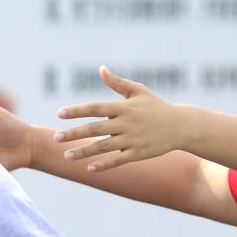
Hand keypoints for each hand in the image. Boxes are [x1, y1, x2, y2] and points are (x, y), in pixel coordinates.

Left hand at [54, 66, 190, 171]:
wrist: (181, 126)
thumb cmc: (156, 106)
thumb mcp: (138, 91)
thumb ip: (117, 82)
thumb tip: (101, 69)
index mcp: (123, 107)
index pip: (95, 108)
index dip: (77, 110)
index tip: (59, 113)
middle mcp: (125, 123)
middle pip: (95, 128)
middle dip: (74, 133)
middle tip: (56, 137)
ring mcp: (132, 139)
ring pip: (103, 146)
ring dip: (84, 151)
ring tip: (66, 156)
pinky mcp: (138, 153)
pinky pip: (118, 160)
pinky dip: (104, 164)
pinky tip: (90, 168)